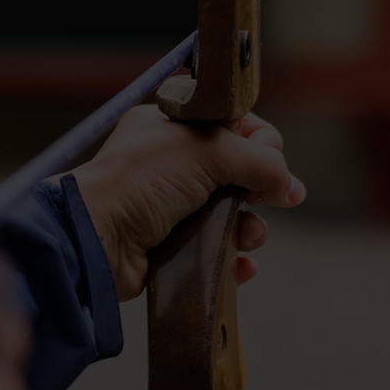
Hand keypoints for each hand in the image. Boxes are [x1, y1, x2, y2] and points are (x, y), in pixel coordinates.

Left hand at [70, 107, 305, 301]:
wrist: (97, 238)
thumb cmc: (142, 181)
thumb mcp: (208, 151)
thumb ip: (259, 161)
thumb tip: (291, 187)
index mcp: (171, 126)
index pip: (231, 124)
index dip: (258, 140)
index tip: (269, 158)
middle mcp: (170, 163)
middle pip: (237, 171)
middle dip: (259, 189)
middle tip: (265, 199)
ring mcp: (169, 206)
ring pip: (231, 215)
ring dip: (248, 228)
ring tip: (246, 237)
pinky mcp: (169, 246)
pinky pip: (215, 250)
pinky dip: (233, 259)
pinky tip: (242, 265)